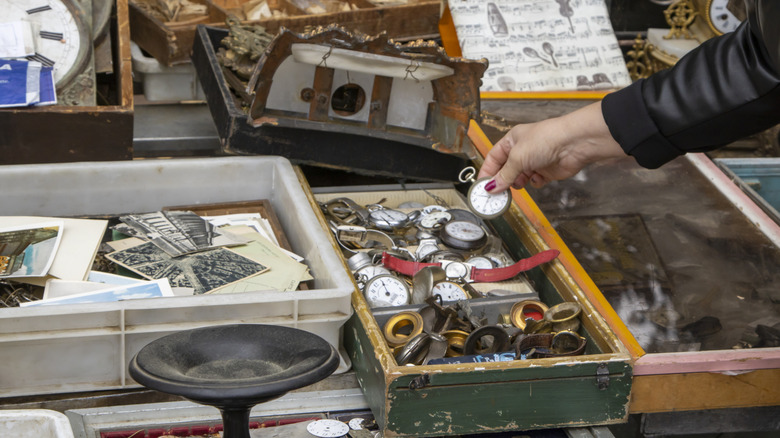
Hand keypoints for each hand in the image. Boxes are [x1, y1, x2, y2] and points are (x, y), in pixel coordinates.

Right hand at [478, 101, 624, 191]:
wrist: (574, 144)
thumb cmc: (546, 139)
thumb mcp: (517, 157)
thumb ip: (504, 175)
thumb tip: (491, 187)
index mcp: (511, 141)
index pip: (493, 158)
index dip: (487, 172)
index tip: (481, 187)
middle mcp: (522, 151)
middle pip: (505, 170)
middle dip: (501, 181)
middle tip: (496, 194)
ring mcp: (535, 161)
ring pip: (519, 178)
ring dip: (518, 183)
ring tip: (518, 184)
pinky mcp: (546, 171)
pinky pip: (534, 182)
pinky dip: (534, 183)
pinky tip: (537, 178)